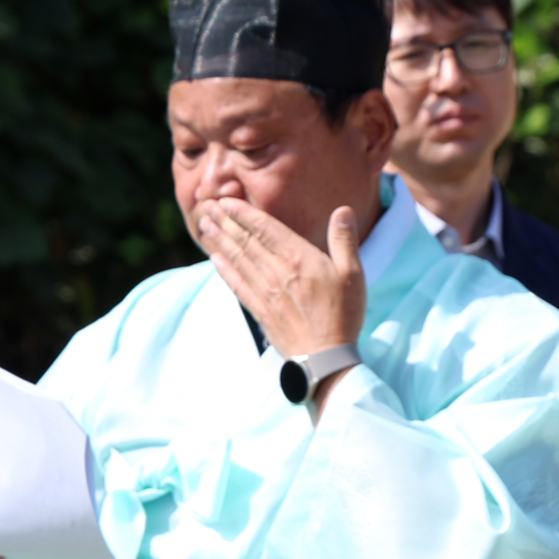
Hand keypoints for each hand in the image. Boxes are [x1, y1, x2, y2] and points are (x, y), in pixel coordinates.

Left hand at [190, 197, 366, 371]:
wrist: (324, 358)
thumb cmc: (343, 314)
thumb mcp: (353, 274)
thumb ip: (344, 241)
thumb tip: (342, 210)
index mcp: (299, 258)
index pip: (264, 228)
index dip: (243, 212)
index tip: (226, 200)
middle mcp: (276, 272)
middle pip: (245, 240)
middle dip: (224, 221)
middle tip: (206, 205)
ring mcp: (265, 292)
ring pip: (237, 259)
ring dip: (219, 240)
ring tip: (205, 224)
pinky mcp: (259, 310)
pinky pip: (236, 285)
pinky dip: (223, 269)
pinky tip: (214, 259)